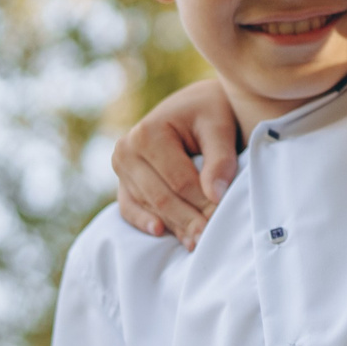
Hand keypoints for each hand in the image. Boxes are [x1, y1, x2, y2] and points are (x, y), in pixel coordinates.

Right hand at [113, 79, 237, 246]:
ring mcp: (121, 167)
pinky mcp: (123, 181)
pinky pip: (130, 208)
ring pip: (150, 206)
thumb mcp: (219, 126)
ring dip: (174, 225)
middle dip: (190, 219)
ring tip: (198, 241)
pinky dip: (145, 222)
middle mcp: (127, 150)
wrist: (196, 105)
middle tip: (212, 237)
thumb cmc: (210, 112)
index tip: (225, 217)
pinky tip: (161, 232)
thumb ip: (220, 159)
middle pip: (162, 197)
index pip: (179, 181)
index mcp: (148, 133)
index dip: (203, 202)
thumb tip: (215, 196)